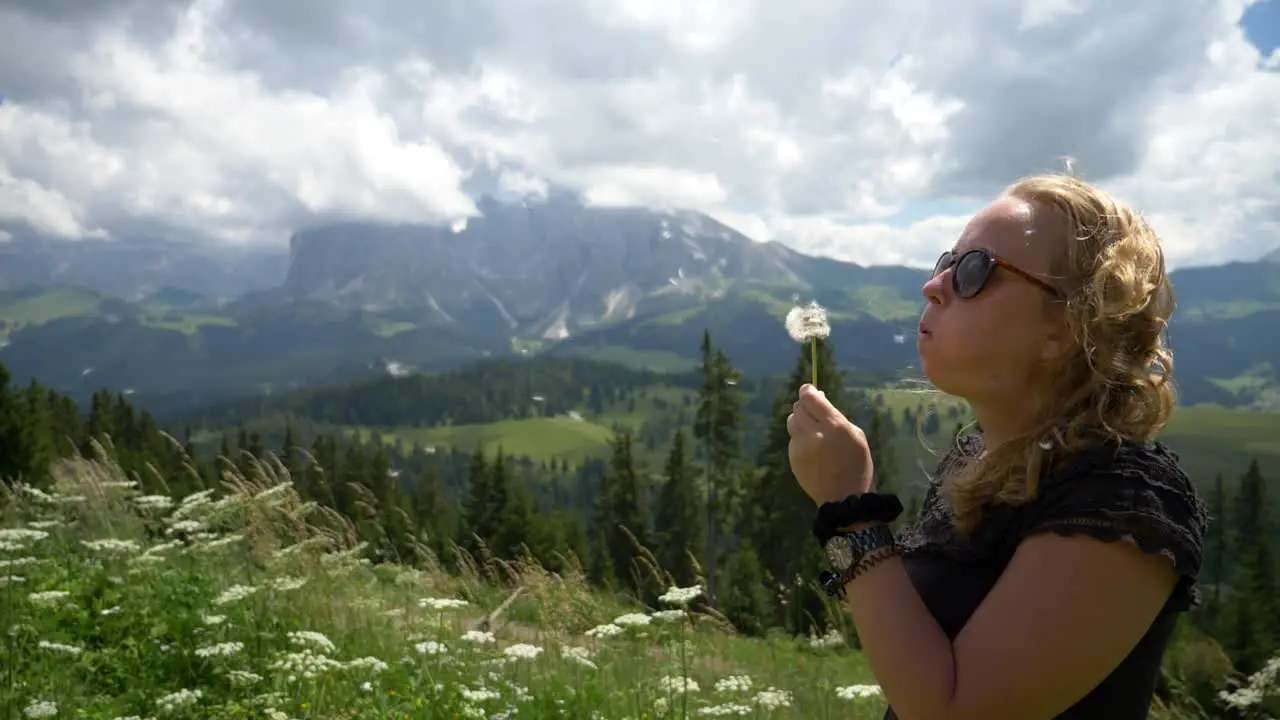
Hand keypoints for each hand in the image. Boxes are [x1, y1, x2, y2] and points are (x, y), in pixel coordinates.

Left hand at [786, 384, 873, 504]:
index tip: (810, 390)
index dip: (808, 391)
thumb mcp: (857, 436)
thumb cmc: (857, 465)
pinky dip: (800, 437)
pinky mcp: (793, 457)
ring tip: (812, 429)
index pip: (810, 398)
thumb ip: (837, 416)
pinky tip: (812, 448)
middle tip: (814, 411)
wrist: (843, 498)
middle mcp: (814, 433)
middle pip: (799, 407)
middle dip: (806, 405)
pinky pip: (792, 438)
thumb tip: (820, 400)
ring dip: (800, 420)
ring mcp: (800, 446)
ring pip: (792, 421)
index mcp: (834, 425)